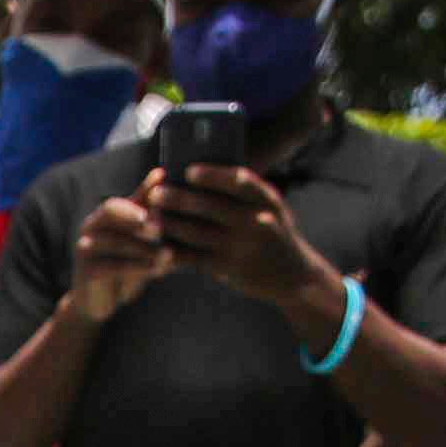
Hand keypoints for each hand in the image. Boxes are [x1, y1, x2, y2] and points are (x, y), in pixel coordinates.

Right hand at [68, 183, 175, 319]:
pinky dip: (139, 267)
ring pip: (115, 242)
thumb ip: (147, 207)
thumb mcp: (137, 234)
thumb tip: (161, 172)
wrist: (99, 301)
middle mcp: (90, 227)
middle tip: (160, 228)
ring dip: (144, 248)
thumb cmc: (124, 262)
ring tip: (168, 254)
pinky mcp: (86, 272)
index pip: (120, 199)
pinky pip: (113, 266)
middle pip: (111, 211)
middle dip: (137, 218)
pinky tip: (159, 270)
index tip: (163, 196)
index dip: (140, 195)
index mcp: (104, 215)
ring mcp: (85, 249)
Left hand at [150, 161, 325, 311]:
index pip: (240, 181)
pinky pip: (196, 258)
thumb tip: (199, 176)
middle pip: (212, 206)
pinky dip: (175, 251)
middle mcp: (257, 221)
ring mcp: (242, 246)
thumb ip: (245, 195)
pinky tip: (157, 246)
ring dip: (171, 224)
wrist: (295, 276)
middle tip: (155, 194)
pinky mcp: (229, 268)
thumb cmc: (273, 234)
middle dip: (180, 199)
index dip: (213, 176)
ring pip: (199, 233)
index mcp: (267, 200)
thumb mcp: (271, 209)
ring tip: (151, 217)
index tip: (188, 171)